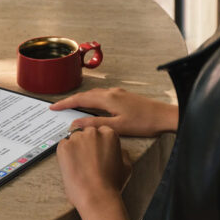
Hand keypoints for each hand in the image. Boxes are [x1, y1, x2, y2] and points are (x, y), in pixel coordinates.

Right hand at [51, 88, 177, 136]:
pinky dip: (92, 99)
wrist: (165, 116)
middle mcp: (112, 92)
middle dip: (71, 100)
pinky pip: (102, 95)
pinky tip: (93, 106)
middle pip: (86, 94)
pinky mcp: (124, 96)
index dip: (65, 103)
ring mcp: (119, 93)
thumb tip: (76, 124)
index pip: (80, 99)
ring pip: (94, 94)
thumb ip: (95, 124)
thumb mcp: (118, 127)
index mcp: (108, 98)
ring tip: (71, 107)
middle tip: (58, 107)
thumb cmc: (144, 123)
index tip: (54, 107)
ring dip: (81, 99)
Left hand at [56, 126, 131, 210]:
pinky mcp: (64, 146)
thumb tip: (119, 150)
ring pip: (73, 138)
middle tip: (86, 159)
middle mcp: (93, 132)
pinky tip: (71, 166)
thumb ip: (122, 153)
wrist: (96, 196)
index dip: (97, 143)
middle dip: (86, 143)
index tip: (95, 151)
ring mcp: (77, 138)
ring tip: (78, 164)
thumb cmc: (112, 184)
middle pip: (86, 132)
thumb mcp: (126, 166)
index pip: (100, 131)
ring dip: (75, 147)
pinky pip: (62, 145)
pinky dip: (65, 154)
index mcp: (109, 134)